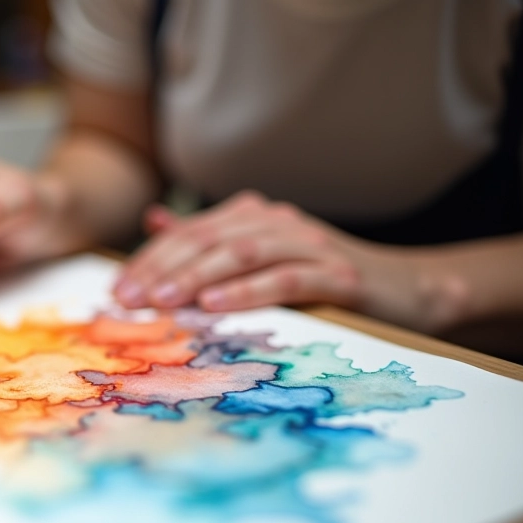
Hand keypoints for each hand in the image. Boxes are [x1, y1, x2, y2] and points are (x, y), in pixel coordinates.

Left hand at [113, 192, 468, 333]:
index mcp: (252, 217)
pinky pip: (284, 278)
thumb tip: (156, 222)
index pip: (189, 234)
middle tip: (127, 298)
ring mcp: (308, 244)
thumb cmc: (322, 277)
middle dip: (162, 268)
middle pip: (207, 240)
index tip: (117, 289)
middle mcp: (277, 222)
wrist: (404, 288)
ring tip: (162, 300)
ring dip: (196, 277)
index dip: (149, 259)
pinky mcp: (336, 274)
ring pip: (240, 254)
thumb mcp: (259, 256)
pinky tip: (216, 305)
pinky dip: (247, 290)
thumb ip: (208, 240)